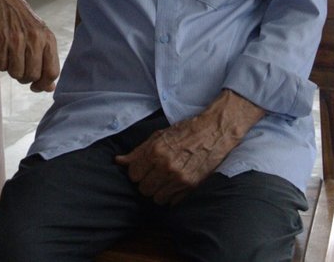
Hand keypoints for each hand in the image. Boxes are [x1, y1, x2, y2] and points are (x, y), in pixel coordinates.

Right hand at [0, 0, 60, 91]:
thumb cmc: (23, 21)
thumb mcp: (41, 37)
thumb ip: (47, 61)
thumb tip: (49, 88)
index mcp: (48, 39)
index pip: (52, 72)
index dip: (44, 84)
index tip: (36, 86)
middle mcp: (35, 40)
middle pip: (32, 75)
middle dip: (24, 77)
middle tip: (20, 67)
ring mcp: (17, 40)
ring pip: (15, 73)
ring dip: (12, 70)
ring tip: (11, 57)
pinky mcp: (1, 40)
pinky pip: (1, 66)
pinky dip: (1, 63)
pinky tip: (2, 51)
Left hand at [114, 91, 264, 204]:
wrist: (214, 131)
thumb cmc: (186, 131)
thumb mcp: (159, 136)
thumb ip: (138, 151)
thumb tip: (119, 161)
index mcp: (155, 151)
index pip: (133, 175)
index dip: (137, 172)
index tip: (143, 169)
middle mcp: (165, 166)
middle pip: (144, 189)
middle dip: (147, 183)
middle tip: (154, 175)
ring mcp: (179, 177)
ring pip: (157, 198)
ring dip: (159, 191)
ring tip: (165, 180)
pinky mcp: (191, 185)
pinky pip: (172, 201)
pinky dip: (171, 195)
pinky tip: (175, 184)